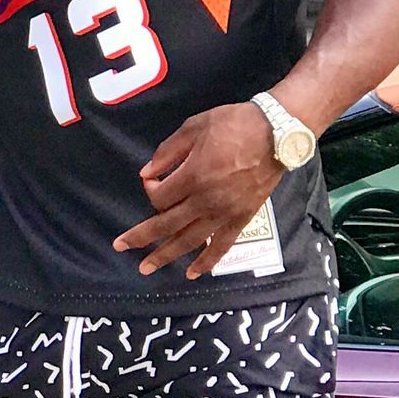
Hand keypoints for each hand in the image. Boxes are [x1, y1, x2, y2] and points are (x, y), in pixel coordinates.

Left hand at [113, 102, 283, 278]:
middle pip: (166, 224)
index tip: (152, 179)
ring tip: (146, 269)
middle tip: (120, 246)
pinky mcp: (241, 218)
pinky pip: (221, 245)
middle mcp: (206, 200)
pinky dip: (207, 262)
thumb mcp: (195, 126)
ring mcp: (224, 213)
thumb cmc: (235, 124)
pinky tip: (192, 274)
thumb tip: (147, 172)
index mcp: (193, 176)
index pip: (159, 196)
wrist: (278, 133)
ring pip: (189, 240)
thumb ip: (168, 151)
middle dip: (140, 236)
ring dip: (165, 256)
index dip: (149, 189)